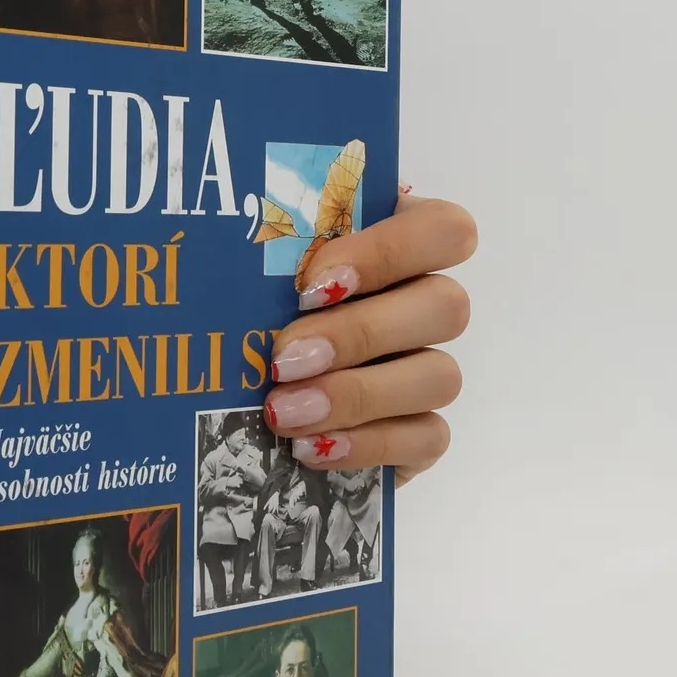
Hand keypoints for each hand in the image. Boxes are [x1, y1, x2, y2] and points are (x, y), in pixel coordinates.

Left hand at [265, 193, 475, 486]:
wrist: (229, 392)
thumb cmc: (243, 306)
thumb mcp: (249, 269)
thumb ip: (266, 252)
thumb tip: (244, 252)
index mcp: (396, 240)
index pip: (442, 229)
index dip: (386, 253)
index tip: (310, 284)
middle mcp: (424, 300)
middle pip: (446, 305)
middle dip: (360, 333)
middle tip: (283, 359)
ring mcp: (428, 366)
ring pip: (441, 376)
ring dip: (359, 395)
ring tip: (283, 412)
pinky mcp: (422, 431)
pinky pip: (428, 437)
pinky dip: (368, 444)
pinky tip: (310, 447)